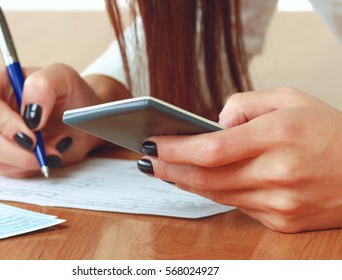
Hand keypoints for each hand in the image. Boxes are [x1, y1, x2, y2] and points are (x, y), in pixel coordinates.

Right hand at [0, 64, 127, 177]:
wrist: (83, 120)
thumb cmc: (71, 94)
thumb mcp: (64, 78)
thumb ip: (43, 86)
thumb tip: (29, 112)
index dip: (4, 123)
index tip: (33, 134)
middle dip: (19, 149)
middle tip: (49, 149)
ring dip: (29, 159)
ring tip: (55, 148)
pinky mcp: (0, 154)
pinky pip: (6, 169)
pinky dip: (31, 166)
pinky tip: (48, 154)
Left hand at [138, 87, 341, 232]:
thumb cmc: (330, 130)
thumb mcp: (291, 99)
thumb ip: (245, 103)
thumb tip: (212, 123)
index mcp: (278, 136)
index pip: (210, 149)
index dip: (174, 149)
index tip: (150, 143)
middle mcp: (278, 173)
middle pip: (205, 177)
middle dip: (168, 169)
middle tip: (146, 160)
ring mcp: (280, 202)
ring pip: (216, 194)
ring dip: (185, 182)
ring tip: (165, 170)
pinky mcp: (282, 221)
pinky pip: (237, 206)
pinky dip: (215, 193)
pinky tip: (200, 182)